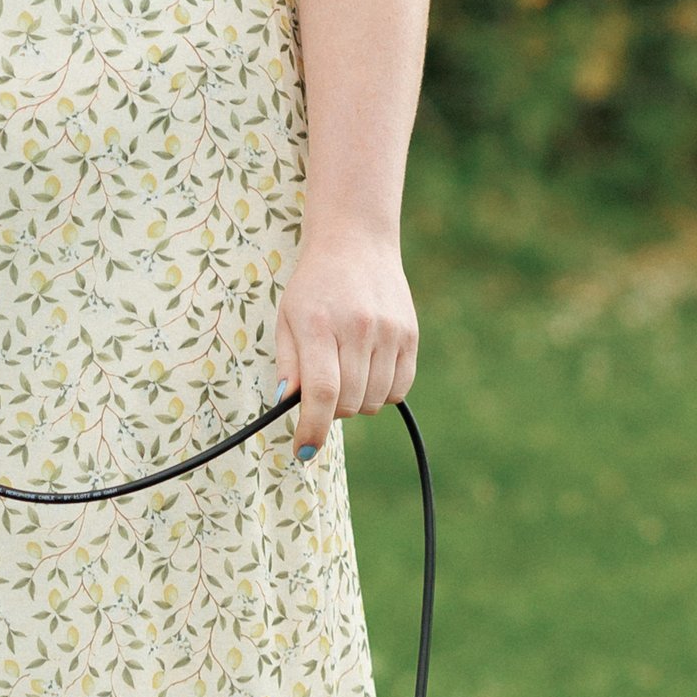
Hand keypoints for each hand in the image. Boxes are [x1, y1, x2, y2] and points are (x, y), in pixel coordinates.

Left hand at [274, 225, 417, 459]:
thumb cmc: (313, 286)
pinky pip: (399, 388)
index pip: (320, 393)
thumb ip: (288, 365)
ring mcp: (389, 332)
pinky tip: (369, 370)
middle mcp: (357, 329)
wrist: (355, 244)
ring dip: (357, 402)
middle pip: (349, 403)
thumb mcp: (286, 319)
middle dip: (331, 411)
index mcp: (318, 325)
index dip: (312, 429)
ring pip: (375, 401)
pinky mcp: (410, 336)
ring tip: (346, 373)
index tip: (304, 452)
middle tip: (323, 391)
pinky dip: (383, 392)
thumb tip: (289, 406)